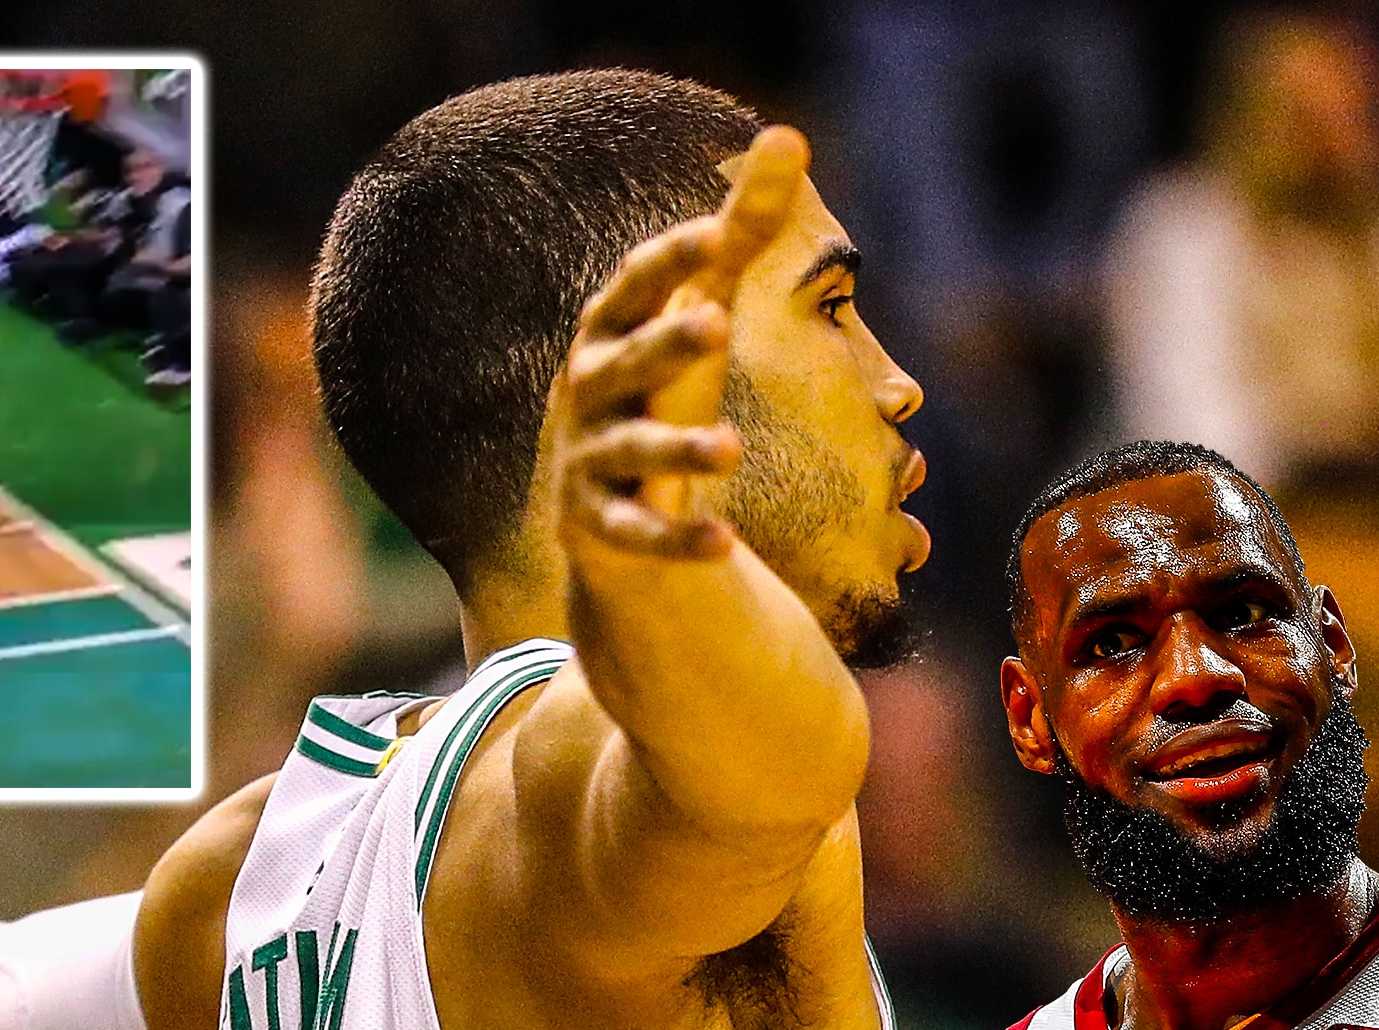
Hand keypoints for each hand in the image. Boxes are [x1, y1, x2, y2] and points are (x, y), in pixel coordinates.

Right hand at [553, 126, 808, 560]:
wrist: (600, 509)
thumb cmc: (658, 384)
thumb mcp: (697, 308)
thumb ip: (741, 231)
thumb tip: (788, 135)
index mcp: (608, 332)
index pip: (632, 287)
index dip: (667, 262)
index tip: (713, 235)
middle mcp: (590, 392)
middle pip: (626, 363)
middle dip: (665, 344)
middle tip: (714, 323)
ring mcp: (590, 460)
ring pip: (632, 449)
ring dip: (676, 447)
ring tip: (730, 449)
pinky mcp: (601, 527)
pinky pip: (640, 533)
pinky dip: (675, 538)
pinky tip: (723, 543)